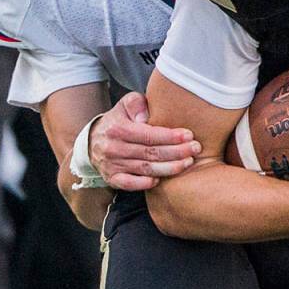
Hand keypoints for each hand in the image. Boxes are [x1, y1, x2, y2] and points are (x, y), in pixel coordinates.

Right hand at [88, 92, 202, 190]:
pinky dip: (145, 183)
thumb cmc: (119, 120)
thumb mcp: (125, 104)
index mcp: (118, 128)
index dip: (170, 136)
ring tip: (188, 163)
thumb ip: (137, 104)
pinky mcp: (112, 178)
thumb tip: (147, 116)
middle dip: (176, 152)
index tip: (189, 135)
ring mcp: (112, 165)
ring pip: (145, 169)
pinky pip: (130, 184)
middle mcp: (114, 148)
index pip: (149, 135)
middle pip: (150, 153)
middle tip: (196, 149)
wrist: (92, 140)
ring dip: (168, 168)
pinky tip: (162, 179)